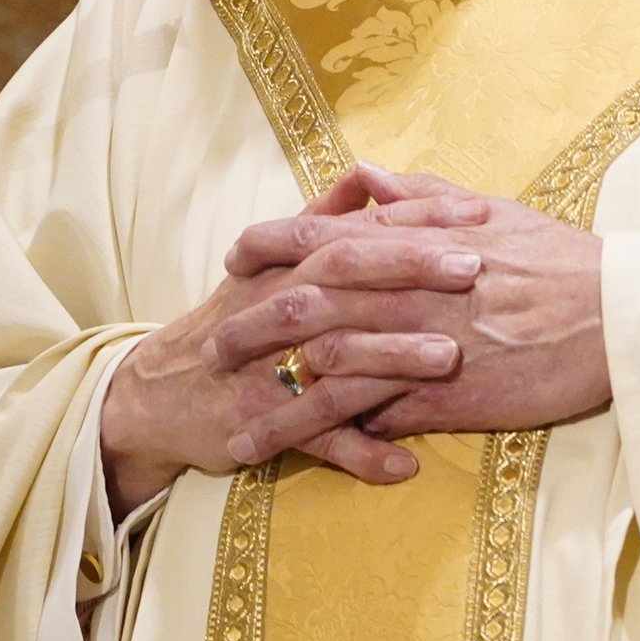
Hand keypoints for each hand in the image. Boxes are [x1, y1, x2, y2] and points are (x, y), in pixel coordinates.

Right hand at [97, 176, 489, 511]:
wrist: (162, 391)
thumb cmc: (232, 321)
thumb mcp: (271, 265)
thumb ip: (324, 219)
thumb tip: (367, 174)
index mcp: (291, 266)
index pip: (360, 229)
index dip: (418, 219)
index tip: (478, 212)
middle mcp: (280, 308)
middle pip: (346, 278)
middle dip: (409, 269)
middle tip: (474, 266)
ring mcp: (272, 368)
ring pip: (334, 357)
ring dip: (392, 358)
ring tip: (451, 357)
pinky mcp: (264, 424)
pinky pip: (316, 441)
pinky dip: (360, 454)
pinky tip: (407, 466)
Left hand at [208, 166, 609, 457]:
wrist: (618, 314)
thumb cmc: (560, 258)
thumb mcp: (488, 209)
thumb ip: (420, 196)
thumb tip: (366, 179)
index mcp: (417, 238)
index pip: (323, 236)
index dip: (270, 246)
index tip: (233, 255)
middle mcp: (409, 288)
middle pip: (308, 305)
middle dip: (252, 326)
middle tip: (211, 347)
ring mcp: (423, 346)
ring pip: (331, 371)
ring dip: (278, 401)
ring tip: (237, 426)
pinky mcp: (446, 399)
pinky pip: (377, 418)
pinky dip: (337, 437)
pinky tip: (303, 454)